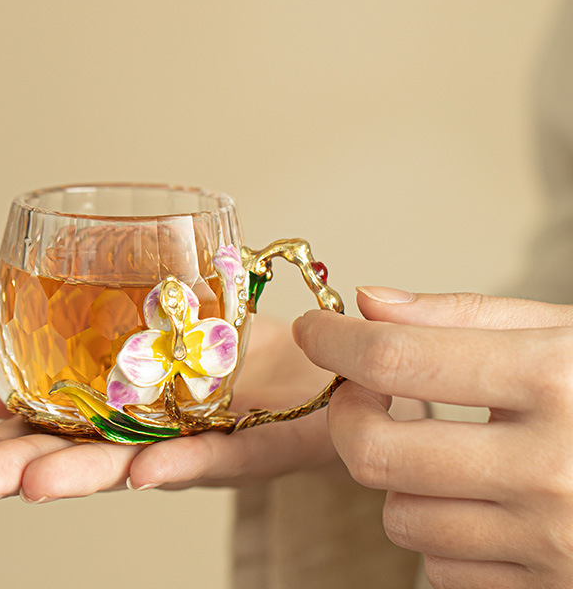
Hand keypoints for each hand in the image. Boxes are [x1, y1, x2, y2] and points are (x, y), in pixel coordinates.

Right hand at [0, 319, 341, 505]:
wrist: (323, 371)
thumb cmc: (236, 351)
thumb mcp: (148, 335)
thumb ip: (83, 341)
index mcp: (127, 406)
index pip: (52, 429)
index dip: (0, 444)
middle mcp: (155, 431)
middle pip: (83, 455)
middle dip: (23, 467)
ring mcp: (202, 439)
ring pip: (136, 462)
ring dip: (86, 474)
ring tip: (31, 485)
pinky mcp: (257, 440)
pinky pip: (219, 453)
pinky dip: (182, 462)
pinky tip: (145, 471)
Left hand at [295, 287, 572, 588]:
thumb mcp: (561, 332)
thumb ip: (458, 316)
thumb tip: (370, 302)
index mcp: (554, 381)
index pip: (398, 361)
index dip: (336, 342)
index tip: (316, 332)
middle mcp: (554, 468)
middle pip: (375, 451)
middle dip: (347, 415)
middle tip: (362, 391)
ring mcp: (555, 543)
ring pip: (400, 514)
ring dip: (398, 474)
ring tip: (442, 444)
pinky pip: (441, 567)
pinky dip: (438, 527)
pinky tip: (476, 496)